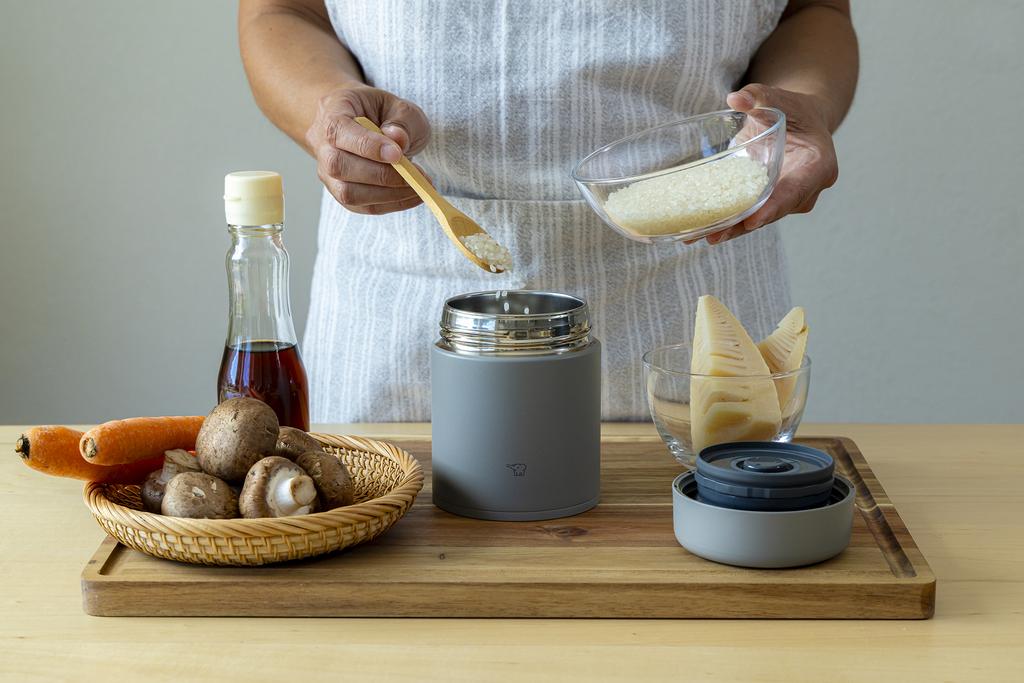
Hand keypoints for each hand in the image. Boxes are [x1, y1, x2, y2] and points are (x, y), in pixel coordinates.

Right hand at [306, 85, 430, 214]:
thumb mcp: (399, 106)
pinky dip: (390, 205)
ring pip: (348, 192)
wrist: (365, 125)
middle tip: (415, 174)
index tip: (398, 155)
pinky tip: (412, 196)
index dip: (368, 146)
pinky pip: (361, 206)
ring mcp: (327, 172)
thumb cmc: (382, 113)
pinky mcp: (340, 192)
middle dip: (381, 175)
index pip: (340, 132)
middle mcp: (322, 144)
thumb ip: (401, 121)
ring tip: (418, 187)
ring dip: (388, 194)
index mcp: (332, 112)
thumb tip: (398, 140)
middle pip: (339, 166)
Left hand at [706, 84, 838, 243]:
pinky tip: (697, 230)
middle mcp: (806, 190)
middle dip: (743, 225)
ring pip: (758, 219)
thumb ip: (759, 96)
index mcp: (818, 166)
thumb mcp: (778, 99)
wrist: (800, 123)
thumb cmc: (793, 110)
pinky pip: (748, 215)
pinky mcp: (769, 203)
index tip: (752, 221)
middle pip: (773, 212)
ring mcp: (787, 201)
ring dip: (729, 230)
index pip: (796, 190)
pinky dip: (725, 222)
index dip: (773, 207)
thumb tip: (735, 98)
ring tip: (698, 237)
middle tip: (714, 236)